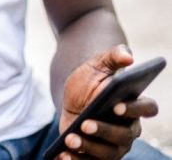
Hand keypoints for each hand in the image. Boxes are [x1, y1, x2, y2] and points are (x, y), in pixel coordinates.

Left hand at [56, 45, 158, 159]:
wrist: (74, 95)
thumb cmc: (91, 79)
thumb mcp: (98, 64)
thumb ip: (114, 56)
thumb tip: (127, 56)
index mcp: (135, 104)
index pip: (146, 108)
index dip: (134, 109)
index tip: (116, 105)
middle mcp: (129, 128)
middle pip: (125, 135)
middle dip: (104, 131)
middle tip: (85, 124)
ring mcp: (114, 144)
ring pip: (109, 153)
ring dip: (89, 148)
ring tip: (70, 140)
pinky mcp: (96, 153)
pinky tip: (61, 155)